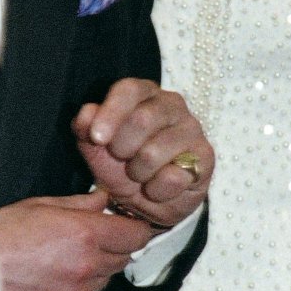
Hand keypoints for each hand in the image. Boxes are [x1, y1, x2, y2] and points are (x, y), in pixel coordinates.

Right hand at [0, 192, 150, 290]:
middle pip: (124, 257)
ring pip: (106, 279)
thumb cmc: (2, 237)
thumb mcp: (42, 205)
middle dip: (114, 246)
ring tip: (68, 257)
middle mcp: (88, 266)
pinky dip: (79, 287)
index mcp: (86, 235)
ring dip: (98, 267)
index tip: (128, 225)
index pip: (136, 235)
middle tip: (92, 237)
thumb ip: (80, 203)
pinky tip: (56, 275)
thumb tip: (102, 201)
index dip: (134, 228)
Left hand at [72, 80, 213, 228]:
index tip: (97, 138)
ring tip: (140, 175)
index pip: (129, 89)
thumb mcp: (95, 148)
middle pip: (142, 119)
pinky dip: (157, 190)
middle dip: (122, 149)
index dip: (111, 113)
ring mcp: (192, 130)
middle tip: (122, 159)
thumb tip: (86, 114)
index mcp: (144, 94)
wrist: (146, 200)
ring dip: (138, 173)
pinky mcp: (205, 157)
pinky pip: (173, 177)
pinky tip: (158, 187)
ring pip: (154, 152)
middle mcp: (172, 105)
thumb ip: (85, 127)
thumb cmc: (121, 166)